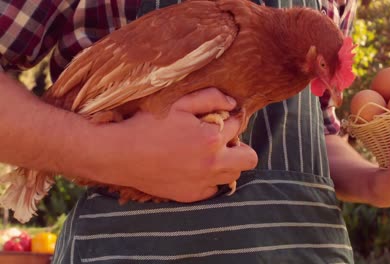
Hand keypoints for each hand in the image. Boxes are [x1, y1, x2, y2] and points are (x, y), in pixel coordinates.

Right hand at [77, 88, 257, 201]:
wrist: (120, 154)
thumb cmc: (148, 125)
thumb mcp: (179, 103)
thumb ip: (210, 98)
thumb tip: (233, 104)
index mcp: (212, 139)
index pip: (238, 125)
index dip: (230, 118)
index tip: (219, 117)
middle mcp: (213, 165)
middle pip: (249, 158)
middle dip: (240, 146)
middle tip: (222, 140)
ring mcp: (203, 183)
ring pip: (233, 175)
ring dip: (227, 162)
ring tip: (208, 154)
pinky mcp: (191, 196)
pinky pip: (214, 189)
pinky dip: (210, 179)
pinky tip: (194, 168)